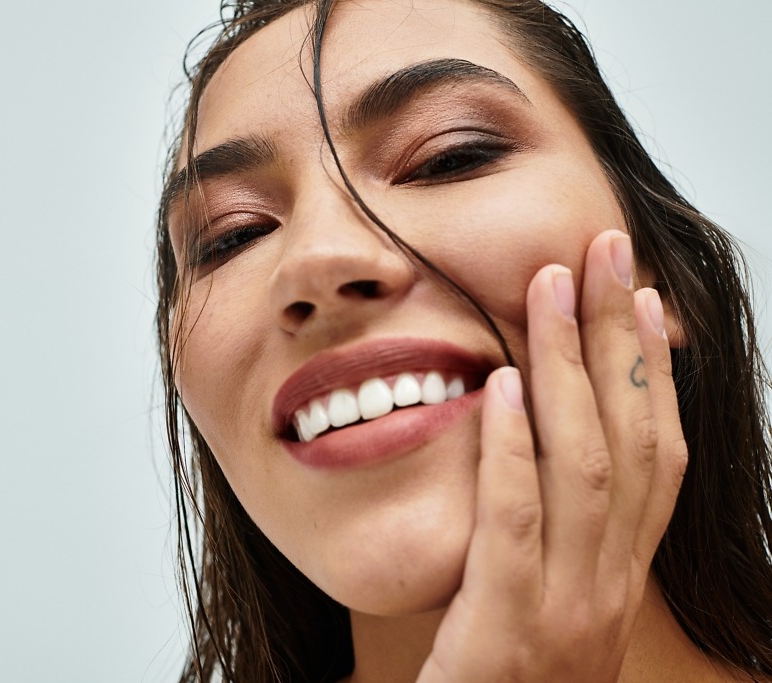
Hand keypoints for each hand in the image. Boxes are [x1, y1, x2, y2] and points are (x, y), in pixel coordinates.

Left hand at [418, 230, 687, 681]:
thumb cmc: (498, 679)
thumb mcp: (541, 600)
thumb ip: (547, 531)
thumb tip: (531, 438)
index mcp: (616, 574)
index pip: (656, 455)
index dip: (652, 371)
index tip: (640, 297)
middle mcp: (609, 586)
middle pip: (632, 439)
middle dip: (620, 339)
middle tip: (605, 253)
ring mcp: (567, 610)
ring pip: (584, 465)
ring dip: (569, 366)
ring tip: (551, 288)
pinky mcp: (506, 631)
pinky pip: (516, 522)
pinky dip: (511, 448)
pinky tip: (499, 383)